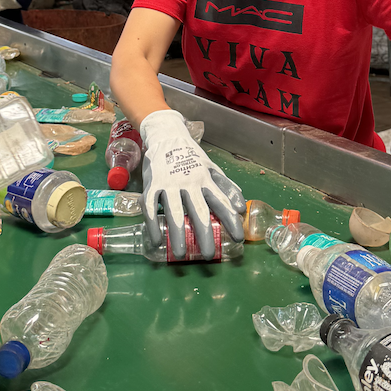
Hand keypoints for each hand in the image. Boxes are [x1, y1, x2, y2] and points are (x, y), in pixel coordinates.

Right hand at [140, 108, 244, 257]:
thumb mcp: (212, 168)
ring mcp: (169, 183)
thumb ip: (226, 187)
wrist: (166, 136)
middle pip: (198, 211)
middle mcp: (189, 182)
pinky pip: (150, 207)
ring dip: (177, 234)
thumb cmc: (191, 157)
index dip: (230, 220)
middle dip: (204, 234)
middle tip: (209, 255)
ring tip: (181, 254)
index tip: (238, 238)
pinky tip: (157, 241)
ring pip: (174, 212)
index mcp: (206, 179)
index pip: (221, 202)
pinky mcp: (151, 184)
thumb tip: (240, 207)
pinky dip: (152, 225)